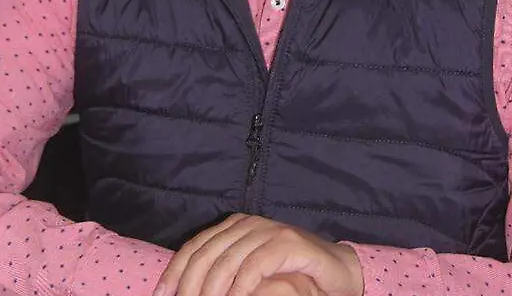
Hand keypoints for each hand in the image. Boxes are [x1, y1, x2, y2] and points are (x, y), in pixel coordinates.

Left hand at [154, 214, 363, 295]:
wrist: (337, 272)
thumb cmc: (291, 276)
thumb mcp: (248, 272)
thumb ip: (223, 273)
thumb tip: (183, 290)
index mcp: (233, 226)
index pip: (194, 247)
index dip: (174, 273)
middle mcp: (248, 223)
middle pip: (206, 254)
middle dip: (190, 286)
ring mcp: (268, 230)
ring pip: (227, 261)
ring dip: (212, 290)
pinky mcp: (287, 242)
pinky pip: (255, 266)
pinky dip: (240, 288)